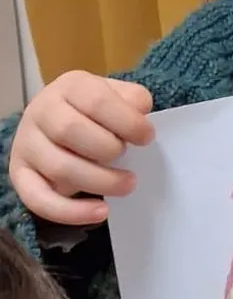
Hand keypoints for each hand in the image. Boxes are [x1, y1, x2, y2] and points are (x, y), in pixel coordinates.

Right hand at [9, 71, 154, 225]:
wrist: (61, 120)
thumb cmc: (99, 112)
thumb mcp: (118, 96)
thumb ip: (134, 100)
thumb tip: (141, 114)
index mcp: (70, 87)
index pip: (96, 101)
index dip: (127, 122)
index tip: (147, 137)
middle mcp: (41, 111)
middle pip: (70, 131)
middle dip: (108, 149)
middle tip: (128, 158)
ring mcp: (27, 144)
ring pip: (59, 167)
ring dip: (100, 181)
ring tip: (128, 185)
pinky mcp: (21, 174)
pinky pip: (37, 199)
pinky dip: (71, 211)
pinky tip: (101, 211)